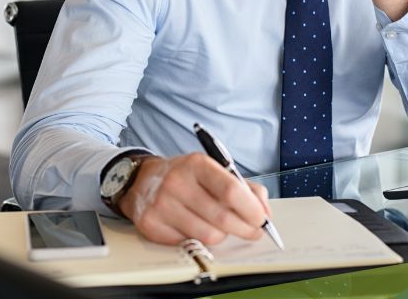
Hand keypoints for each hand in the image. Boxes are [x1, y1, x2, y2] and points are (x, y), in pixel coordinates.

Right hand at [116, 154, 270, 245]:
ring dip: (222, 235)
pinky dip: (198, 240)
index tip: (261, 219)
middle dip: (245, 229)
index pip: (231, 191)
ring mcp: (162, 205)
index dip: (251, 210)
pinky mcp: (152, 225)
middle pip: (222, 218)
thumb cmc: (186, 177)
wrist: (142, 180)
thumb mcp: (214, 170)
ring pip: (208, 236)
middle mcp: (177, 182)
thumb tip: (264, 213)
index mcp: (197, 164)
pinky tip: (194, 227)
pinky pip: (189, 243)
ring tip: (219, 226)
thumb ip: (244, 188)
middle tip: (252, 231)